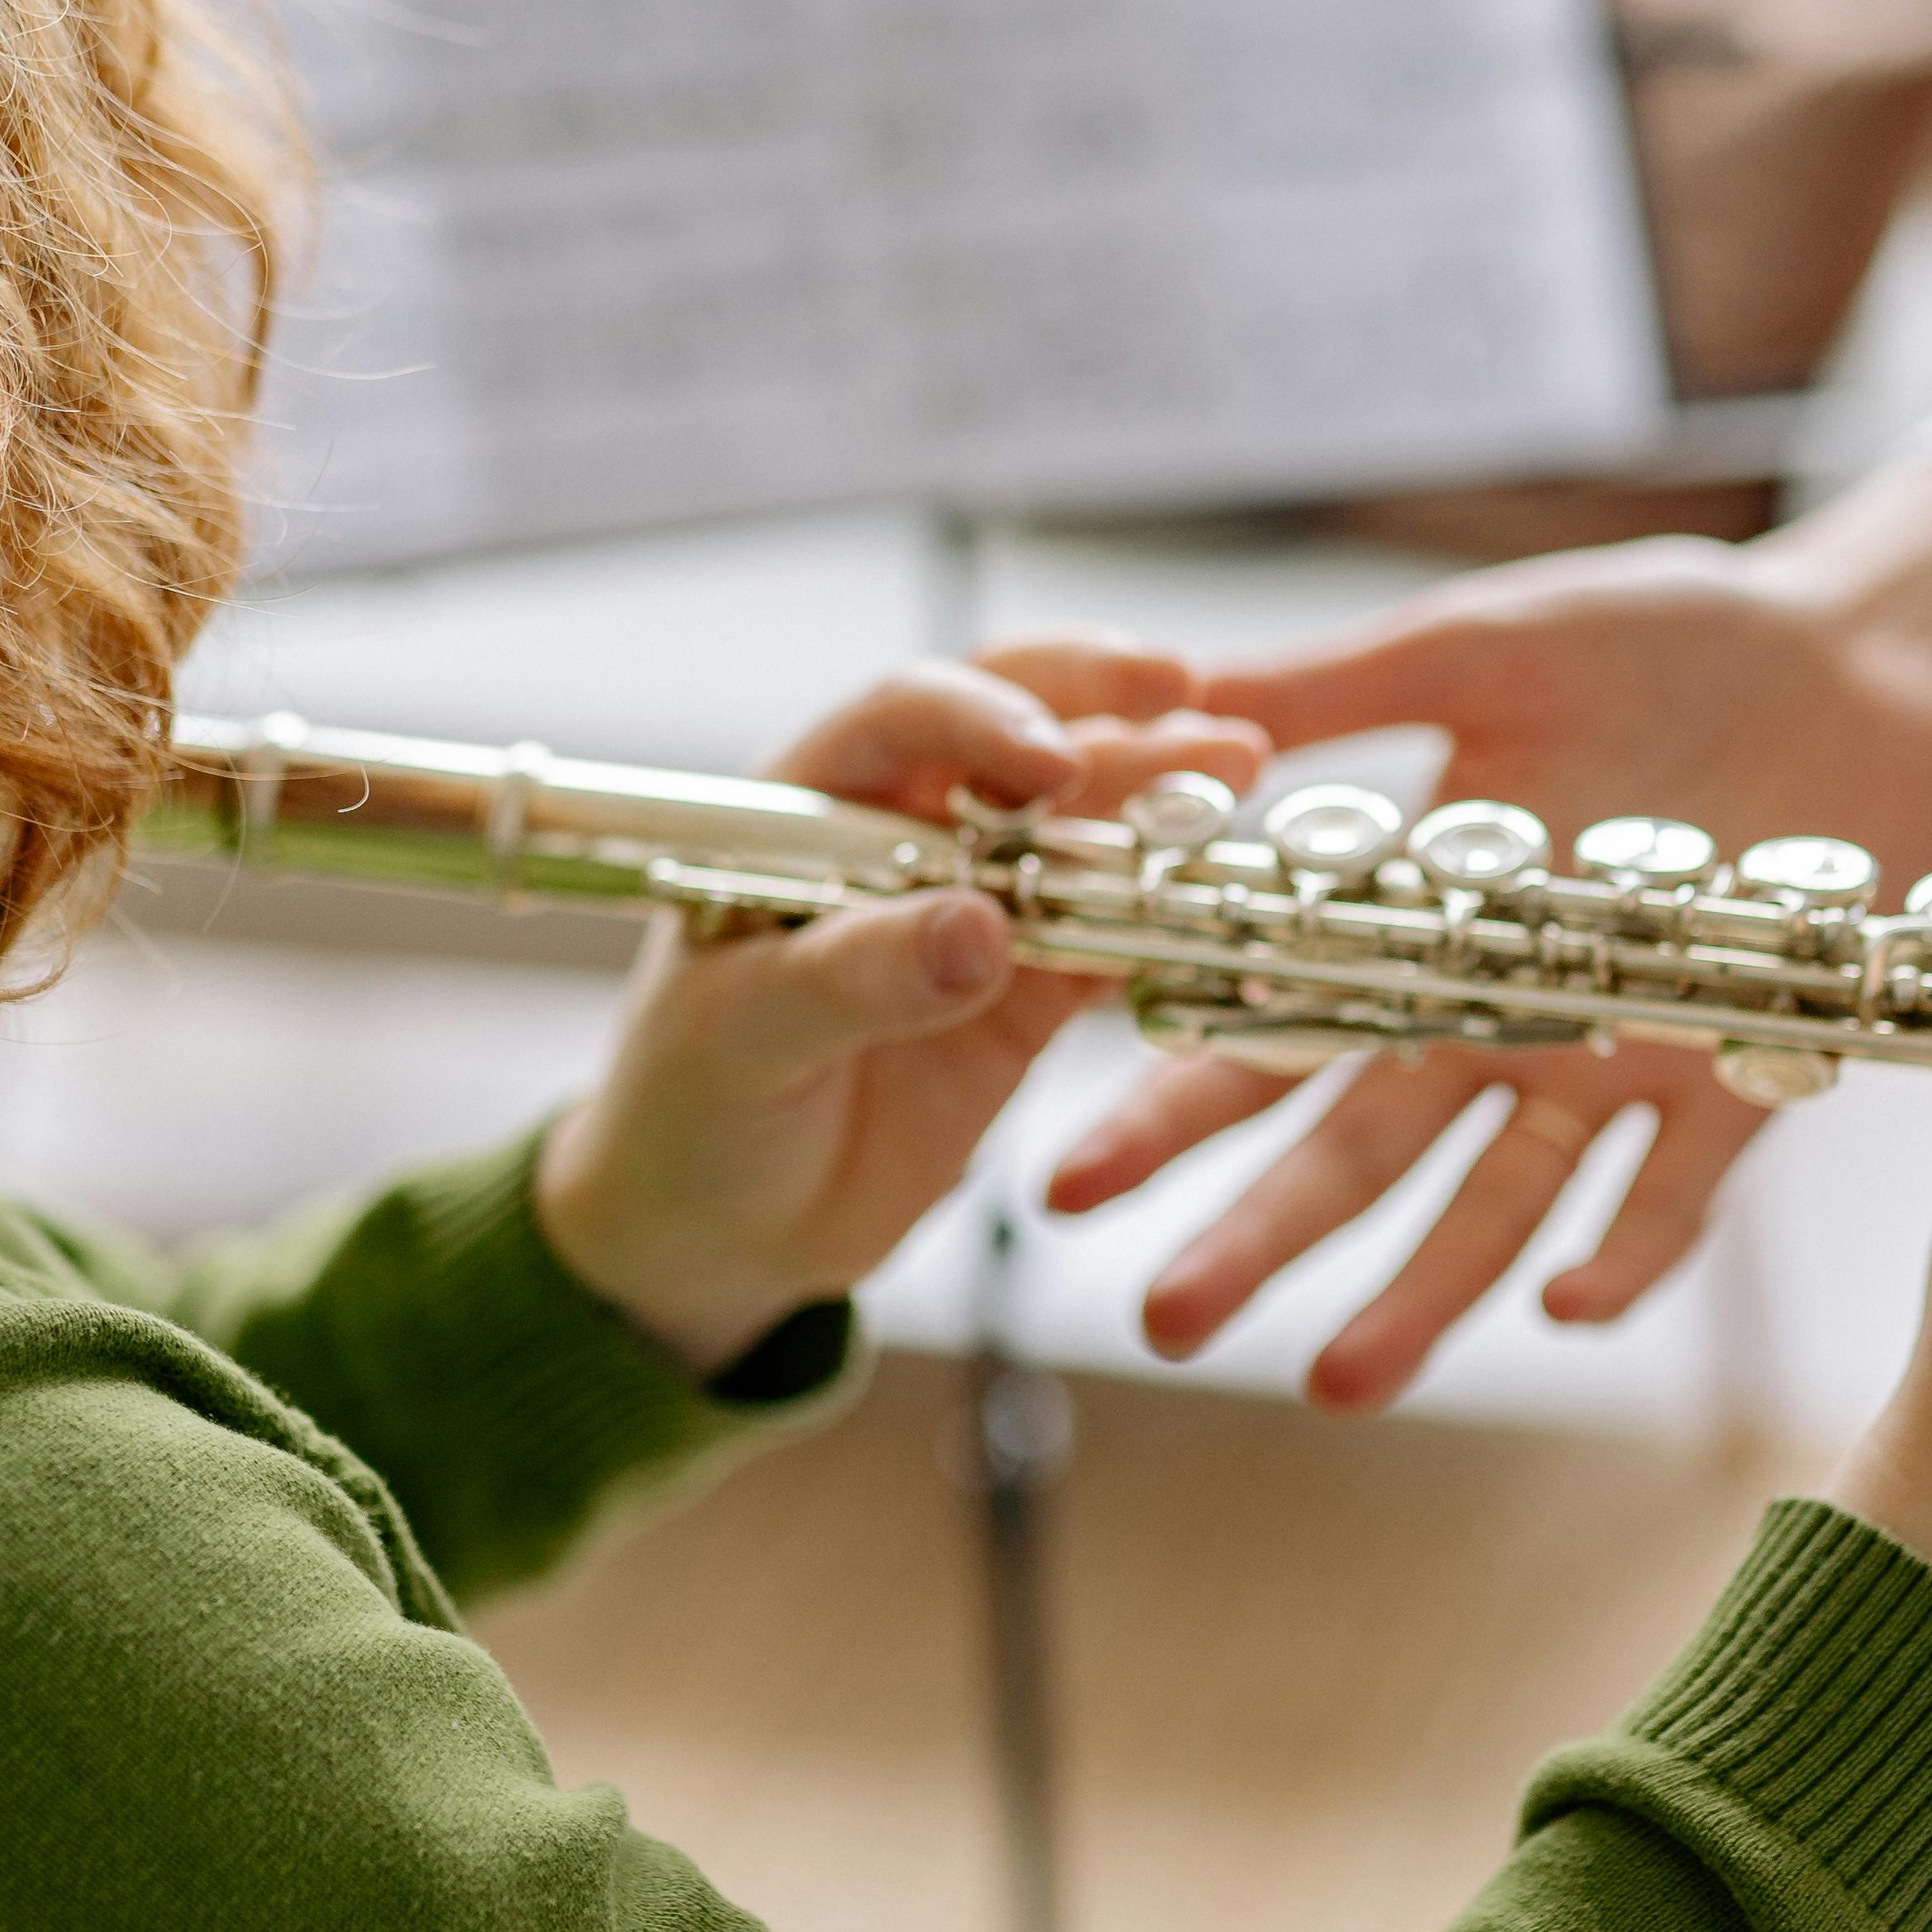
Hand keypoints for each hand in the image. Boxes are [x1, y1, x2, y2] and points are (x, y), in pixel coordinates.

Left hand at [535, 646, 1267, 1378]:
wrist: (721, 1226)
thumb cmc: (692, 1106)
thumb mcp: (745, 1040)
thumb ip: (856, 978)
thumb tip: (977, 929)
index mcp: (812, 810)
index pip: (902, 721)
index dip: (981, 722)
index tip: (1052, 764)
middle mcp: (904, 834)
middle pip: (1014, 730)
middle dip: (1103, 708)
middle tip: (1189, 704)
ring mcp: (978, 905)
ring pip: (1082, 823)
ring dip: (1157, 794)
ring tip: (1239, 768)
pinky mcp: (1031, 987)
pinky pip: (1112, 933)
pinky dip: (1167, 911)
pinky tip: (1228, 887)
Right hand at [1061, 470, 1931, 1411]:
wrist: (1852, 650)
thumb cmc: (1658, 634)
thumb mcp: (1474, 644)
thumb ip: (1333, 689)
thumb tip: (1174, 698)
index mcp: (1410, 921)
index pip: (1266, 1034)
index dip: (1168, 1111)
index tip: (1067, 1186)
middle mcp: (1495, 1014)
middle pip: (1358, 1149)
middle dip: (1261, 1239)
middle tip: (1168, 1321)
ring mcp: (1611, 1056)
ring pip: (1496, 1202)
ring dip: (1421, 1291)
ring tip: (1339, 1380)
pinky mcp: (1738, 1075)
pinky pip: (1673, 1196)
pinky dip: (1623, 1251)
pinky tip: (1562, 1308)